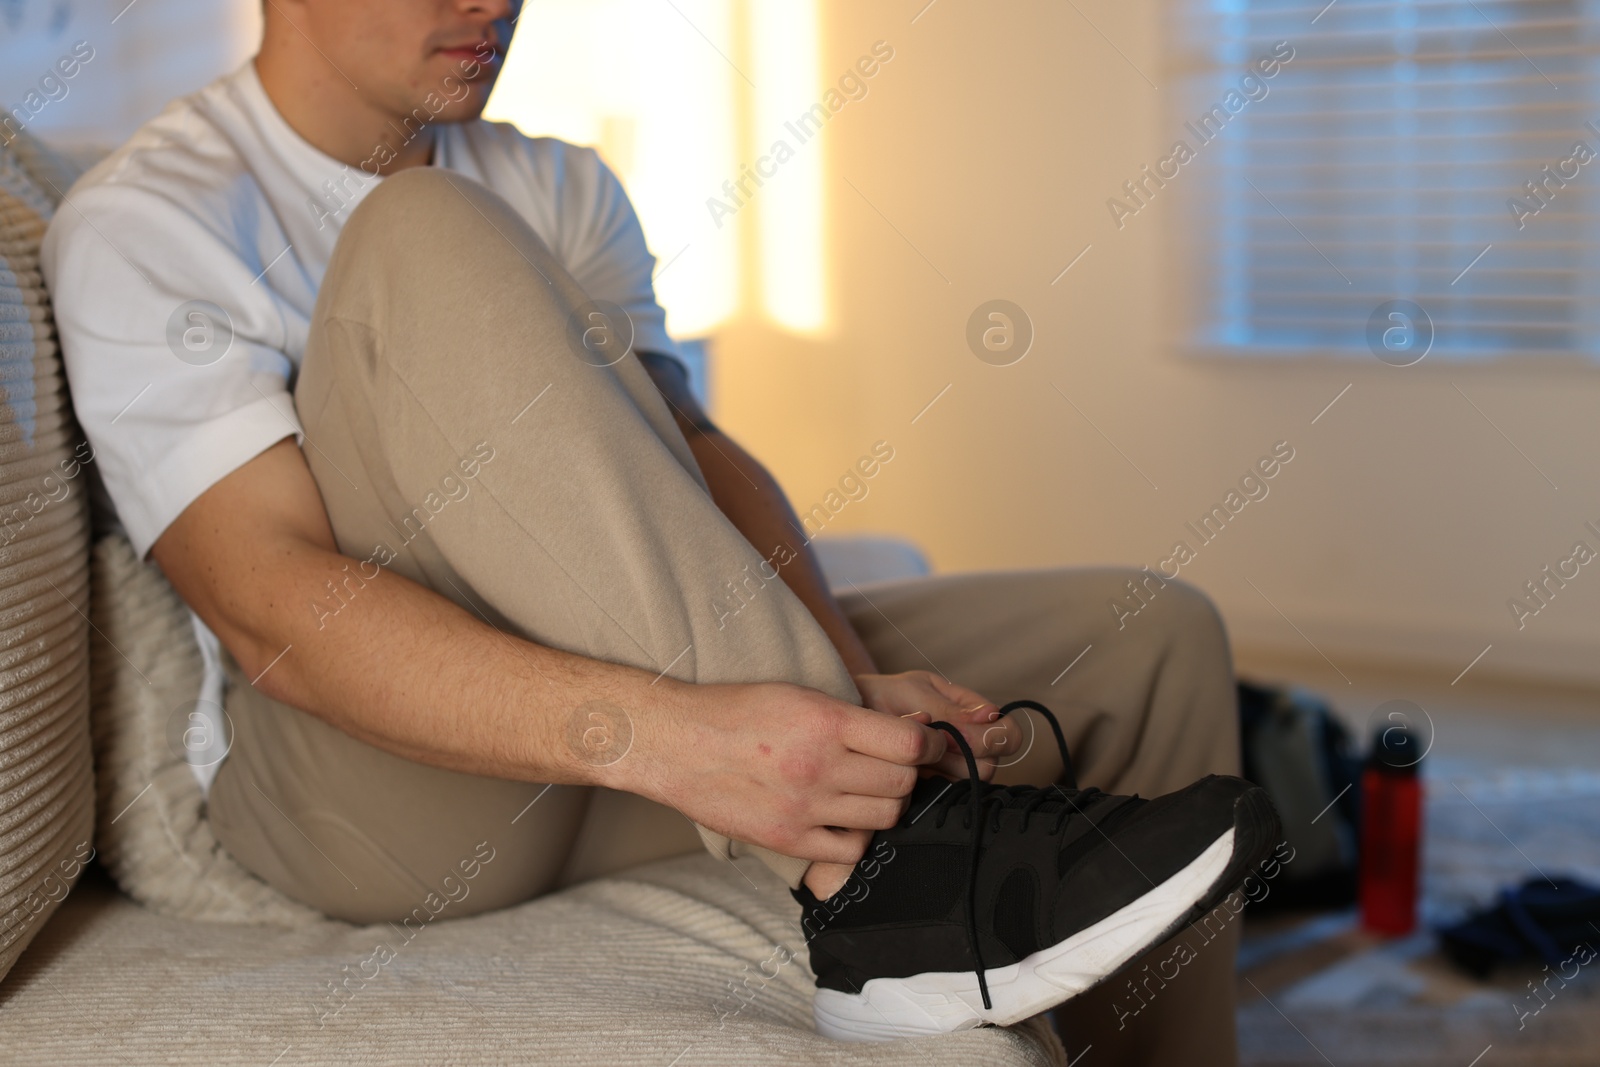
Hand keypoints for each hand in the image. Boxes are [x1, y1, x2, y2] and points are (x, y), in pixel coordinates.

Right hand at [622, 679, 946, 865]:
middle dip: (908, 773)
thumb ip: (857, 715)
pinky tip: (841, 818)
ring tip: (866, 791)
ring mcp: (803, 808)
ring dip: (885, 804)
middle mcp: (818, 767)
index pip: (910, 743)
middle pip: (903, 783)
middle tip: (893, 766)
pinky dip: (855, 837)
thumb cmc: (739, 711)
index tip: (925, 741)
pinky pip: (850, 850)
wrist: (676, 742)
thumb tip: (916, 725)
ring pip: (884, 817)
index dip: (929, 742)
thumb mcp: (801, 695)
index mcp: (826, 722)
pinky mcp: (787, 839)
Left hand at [852, 671, 1021, 780]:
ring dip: (942, 773)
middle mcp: (964, 745)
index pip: (1007, 735)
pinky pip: (943, 802)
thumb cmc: (875, 700)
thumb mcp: (913, 695)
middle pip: (990, 765)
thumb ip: (952, 711)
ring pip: (969, 785)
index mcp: (969, 714)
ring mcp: (946, 772)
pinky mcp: (927, 796)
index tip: (961, 734)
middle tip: (927, 747)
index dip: (994, 739)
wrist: (835, 727)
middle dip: (960, 757)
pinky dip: (927, 792)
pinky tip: (907, 778)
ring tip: (911, 759)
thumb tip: (995, 716)